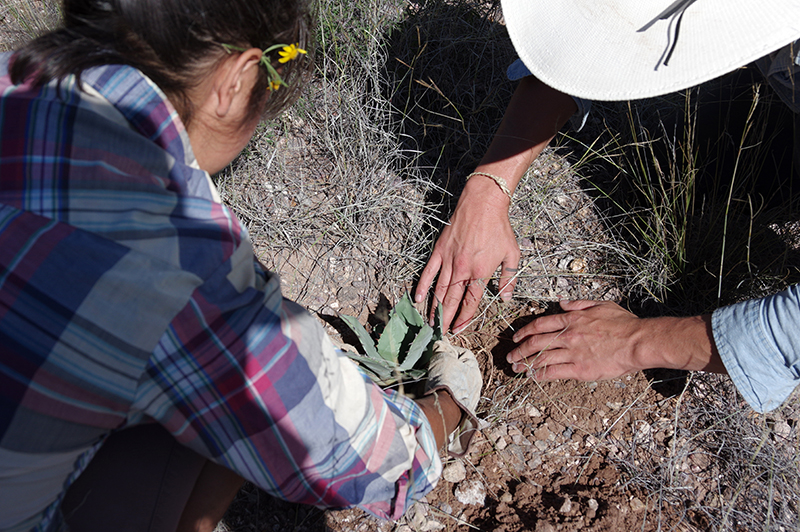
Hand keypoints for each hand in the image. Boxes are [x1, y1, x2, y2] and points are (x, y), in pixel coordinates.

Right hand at [416, 178, 519, 332]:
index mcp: (480, 272)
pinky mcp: (440, 250)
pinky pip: (429, 271)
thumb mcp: (512, 253)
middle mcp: (463, 269)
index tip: (459, 330)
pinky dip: (422, 285)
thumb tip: (506, 299)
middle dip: (446, 319)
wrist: (483, 203)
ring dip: (434, 308)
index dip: (464, 318)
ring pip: (440, 289)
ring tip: (430, 322)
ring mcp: (449, 260)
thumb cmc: (499, 228)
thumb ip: (509, 278)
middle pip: (452, 300)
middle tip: (440, 334)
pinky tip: (418, 298)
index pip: (471, 302)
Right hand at [424, 340, 482, 455]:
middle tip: (433, 366)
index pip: (464, 353)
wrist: (443, 410)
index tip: (437, 352)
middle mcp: (475, 384)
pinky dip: (443, 393)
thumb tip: (441, 341)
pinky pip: (451, 397)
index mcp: (474, 370)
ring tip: (432, 380)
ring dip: (444, 380)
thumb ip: (442, 348)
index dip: (450, 350)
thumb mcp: (442, 358)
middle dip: (446, 366)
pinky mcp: (460, 410)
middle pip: (459, 368)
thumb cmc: (445, 381)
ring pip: (455, 383)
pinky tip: (434, 393)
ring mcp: (469, 399)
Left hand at [507, 300, 722, 380]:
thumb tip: (562, 302)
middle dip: (519, 350)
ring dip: (526, 364)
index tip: (516, 337)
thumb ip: (578, 304)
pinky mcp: (580, 369)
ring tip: (516, 368)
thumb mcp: (600, 304)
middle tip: (510, 356)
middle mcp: (568, 335)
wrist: (638, 342)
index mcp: (571, 319)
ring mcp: (573, 353)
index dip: (525, 331)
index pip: (540, 324)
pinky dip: (541, 375)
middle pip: (536, 342)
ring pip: (542, 358)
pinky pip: (555, 372)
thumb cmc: (623, 323)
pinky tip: (533, 377)